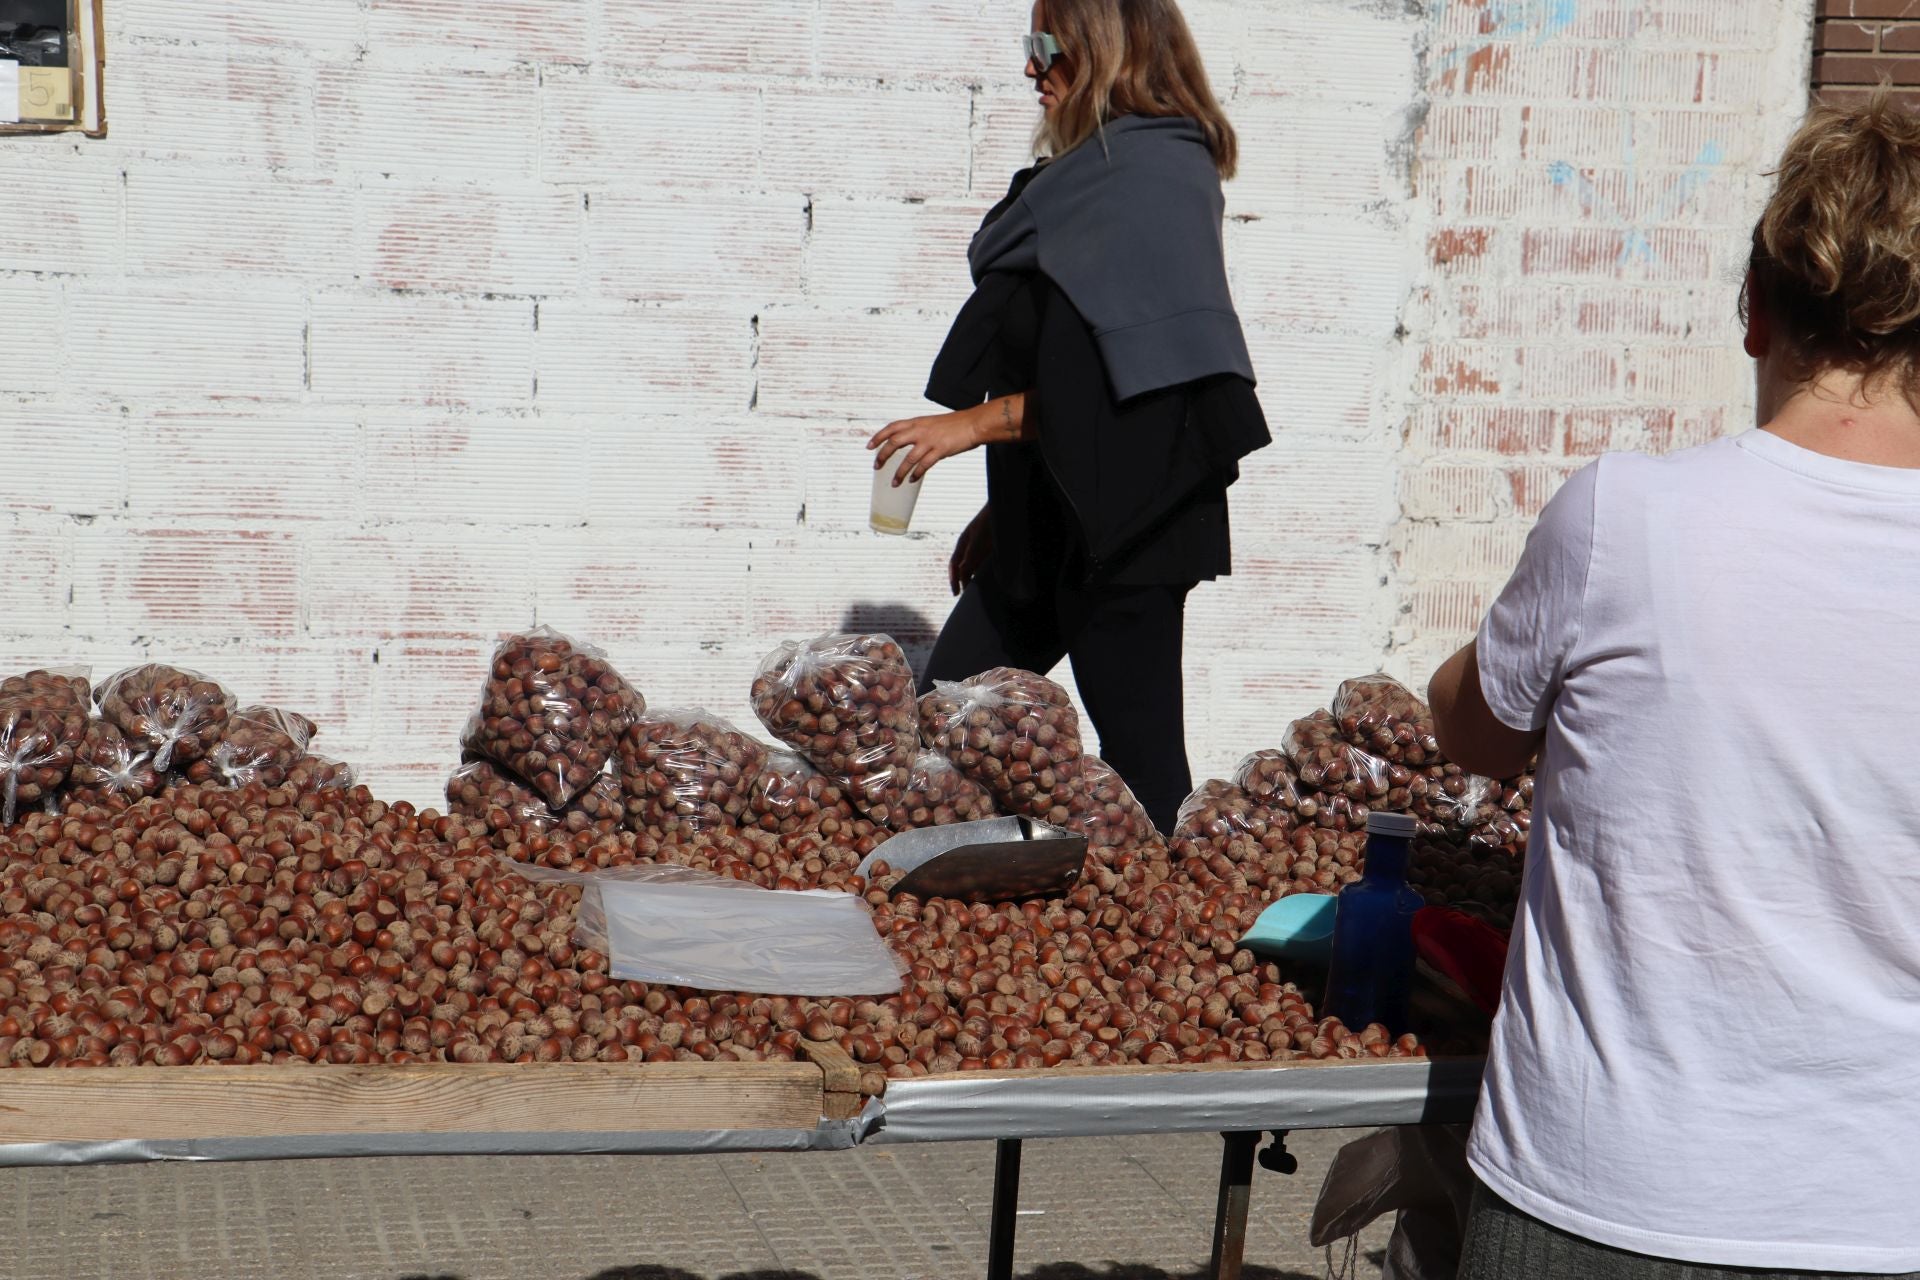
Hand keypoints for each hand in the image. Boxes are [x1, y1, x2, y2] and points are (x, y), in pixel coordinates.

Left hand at [868, 406, 987, 485]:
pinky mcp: (940, 450)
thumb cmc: (954, 424)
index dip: (878, 437)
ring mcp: (930, 441)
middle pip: (894, 442)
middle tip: (876, 467)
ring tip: (894, 483)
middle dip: (882, 455)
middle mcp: (920, 430)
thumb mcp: (932, 423)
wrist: (973, 423)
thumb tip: (908, 441)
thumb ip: (919, 431)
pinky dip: (916, 474)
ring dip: (899, 472)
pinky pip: (924, 465)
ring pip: (908, 459)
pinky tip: (912, 480)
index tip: (869, 447)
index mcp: (917, 422)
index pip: (892, 427)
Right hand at [950, 505, 993, 595]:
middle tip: (969, 598)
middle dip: (965, 582)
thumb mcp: (979, 537)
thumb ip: (971, 553)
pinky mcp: (993, 550)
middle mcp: (971, 547)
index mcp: (963, 543)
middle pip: (965, 569)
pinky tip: (993, 581)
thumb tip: (962, 571)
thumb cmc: (990, 519)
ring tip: (981, 593)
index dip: (953, 579)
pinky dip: (988, 573)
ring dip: (978, 579)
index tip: (956, 593)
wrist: (1007, 508)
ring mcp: (983, 549)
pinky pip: (988, 565)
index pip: (954, 565)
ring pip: (977, 568)